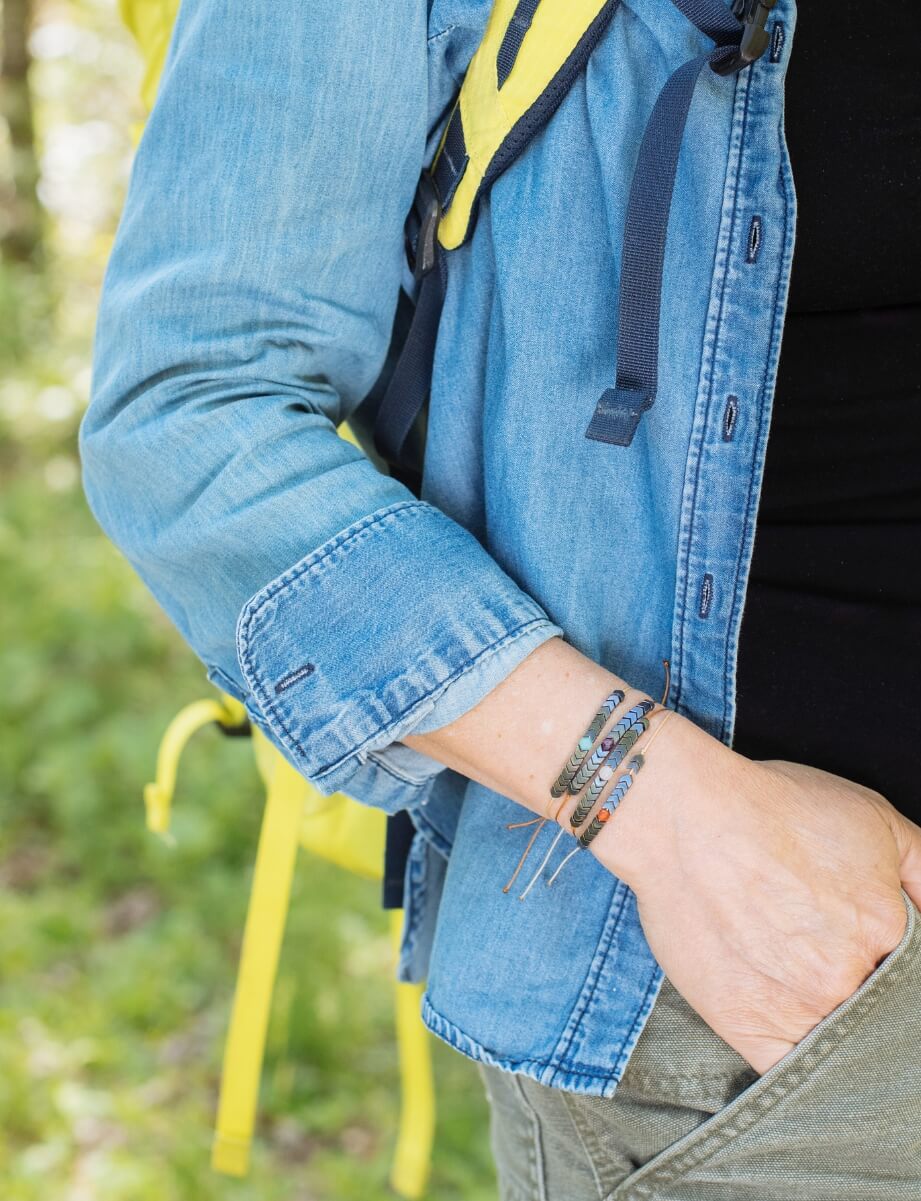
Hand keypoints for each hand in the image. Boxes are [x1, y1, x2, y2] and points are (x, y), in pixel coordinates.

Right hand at [586, 714, 920, 1073]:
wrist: (683, 814)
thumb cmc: (769, 807)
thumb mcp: (873, 819)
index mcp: (888, 931)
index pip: (912, 977)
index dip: (891, 967)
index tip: (867, 955)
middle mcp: (850, 980)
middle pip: (878, 1011)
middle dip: (862, 991)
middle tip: (827, 961)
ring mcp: (799, 1010)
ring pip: (839, 1044)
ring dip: (832, 1023)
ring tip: (798, 981)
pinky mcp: (749, 1028)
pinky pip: (790, 1075)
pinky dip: (800, 1069)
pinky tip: (797, 1042)